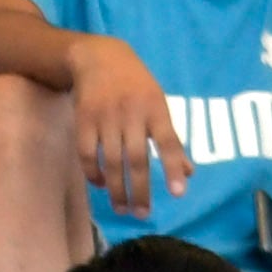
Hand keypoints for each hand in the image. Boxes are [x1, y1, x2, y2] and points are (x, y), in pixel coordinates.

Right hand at [71, 33, 188, 215]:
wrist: (97, 57)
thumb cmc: (136, 84)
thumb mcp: (160, 104)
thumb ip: (171, 138)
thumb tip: (188, 173)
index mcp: (156, 110)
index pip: (168, 142)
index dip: (173, 167)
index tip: (178, 194)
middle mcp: (131, 114)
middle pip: (137, 158)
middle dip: (140, 189)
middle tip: (142, 214)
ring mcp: (105, 117)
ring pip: (111, 160)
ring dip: (116, 187)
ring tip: (122, 209)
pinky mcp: (83, 118)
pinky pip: (86, 151)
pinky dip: (92, 171)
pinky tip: (99, 184)